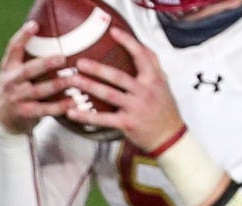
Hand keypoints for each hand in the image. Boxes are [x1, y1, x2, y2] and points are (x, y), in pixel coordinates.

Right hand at [0, 21, 74, 134]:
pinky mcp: (25, 114)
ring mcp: (17, 99)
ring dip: (58, 84)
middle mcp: (10, 82)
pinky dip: (60, 106)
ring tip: (74, 79)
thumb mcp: (14, 71)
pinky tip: (73, 102)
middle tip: (63, 58)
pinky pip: (45, 109)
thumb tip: (50, 34)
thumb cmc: (16, 88)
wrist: (3, 118)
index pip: (13, 49)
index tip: (34, 25)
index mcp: (8, 68)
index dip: (23, 36)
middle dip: (46, 64)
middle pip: (28, 70)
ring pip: (39, 91)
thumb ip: (27, 57)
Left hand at [63, 29, 187, 156]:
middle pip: (118, 76)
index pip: (141, 55)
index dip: (127, 42)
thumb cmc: (164, 108)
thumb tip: (139, 45)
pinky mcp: (127, 124)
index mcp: (153, 78)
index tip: (113, 32)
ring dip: (90, 87)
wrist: (169, 137)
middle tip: (80, 62)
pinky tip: (72, 112)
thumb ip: (152, 65)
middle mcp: (145, 91)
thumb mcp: (163, 83)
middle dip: (98, 68)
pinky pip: (103, 119)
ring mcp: (135, 108)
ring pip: (109, 95)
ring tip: (74, 81)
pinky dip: (86, 116)